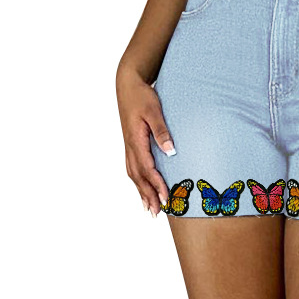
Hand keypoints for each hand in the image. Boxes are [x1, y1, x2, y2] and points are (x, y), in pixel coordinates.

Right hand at [117, 65, 175, 218]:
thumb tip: (170, 152)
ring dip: (142, 192)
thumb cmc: (142, 97)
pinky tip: (142, 190)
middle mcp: (130, 147)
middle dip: (148, 195)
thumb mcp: (154, 111)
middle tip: (158, 213)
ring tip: (150, 209)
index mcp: (135, 140)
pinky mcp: (130, 145)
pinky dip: (138, 183)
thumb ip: (162, 131)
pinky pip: (133, 168)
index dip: (156, 185)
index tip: (166, 198)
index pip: (147, 168)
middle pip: (139, 177)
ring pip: (134, 175)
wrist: (127, 86)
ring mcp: (128, 147)